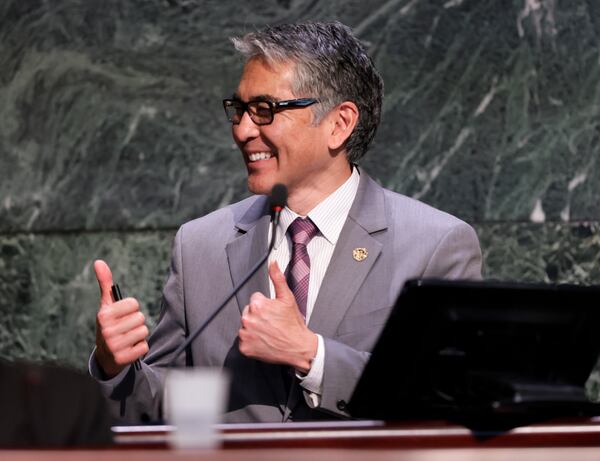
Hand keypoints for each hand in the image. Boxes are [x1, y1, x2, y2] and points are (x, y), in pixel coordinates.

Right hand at [93, 260, 148, 377]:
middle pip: (140, 317)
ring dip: (138, 335)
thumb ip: (105, 283)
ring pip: (144, 331)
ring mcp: (114, 346)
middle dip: (135, 323)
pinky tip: (129, 349)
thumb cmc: (109, 325)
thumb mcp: (106, 305)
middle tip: (125, 329)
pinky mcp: (123, 359)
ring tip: (127, 338)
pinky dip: (140, 348)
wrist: (105, 356)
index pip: (134, 303)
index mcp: (104, 315)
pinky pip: (144, 346)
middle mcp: (107, 330)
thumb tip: (98, 261)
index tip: (122, 315)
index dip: (131, 309)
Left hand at [238, 262, 317, 372]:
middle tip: (271, 323)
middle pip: (249, 312)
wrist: (298, 347)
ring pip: (246, 326)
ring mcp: (245, 334)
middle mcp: (248, 319)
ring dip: (254, 328)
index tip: (273, 313)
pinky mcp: (245, 347)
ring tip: (268, 332)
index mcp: (257, 305)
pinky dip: (252, 341)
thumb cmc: (293, 324)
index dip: (266, 305)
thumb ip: (277, 278)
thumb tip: (272, 263)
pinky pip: (244, 341)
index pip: (255, 300)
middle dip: (258, 316)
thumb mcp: (287, 298)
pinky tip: (264, 341)